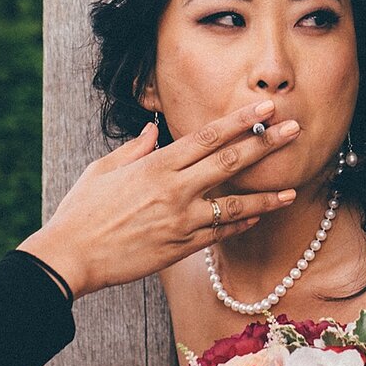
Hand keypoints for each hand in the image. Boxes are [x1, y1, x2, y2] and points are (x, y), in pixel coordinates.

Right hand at [20, 101, 302, 297]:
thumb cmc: (81, 211)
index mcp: (156, 166)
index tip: (265, 109)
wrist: (71, 257)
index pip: (208, 137)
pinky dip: (241, 225)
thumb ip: (134, 149)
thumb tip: (153, 131)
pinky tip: (258, 217)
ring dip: (266, 196)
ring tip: (291, 190)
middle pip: (230, 161)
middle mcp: (174, 191)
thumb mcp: (102, 170)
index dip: (240, 120)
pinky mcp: (180, 248)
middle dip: (266, 144)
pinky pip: (220, 235)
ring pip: (234, 205)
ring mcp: (180, 221)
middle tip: (294, 130)